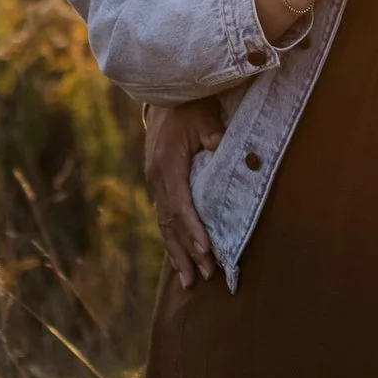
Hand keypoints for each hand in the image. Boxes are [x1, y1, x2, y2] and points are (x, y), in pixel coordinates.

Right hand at [144, 99, 223, 285]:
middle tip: (205, 276)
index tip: (206, 251)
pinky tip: (179, 258)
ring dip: (178, 254)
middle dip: (188, 252)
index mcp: (167, 166)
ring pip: (165, 226)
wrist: (165, 96)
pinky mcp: (157, 185)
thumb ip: (212, 135)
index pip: (180, 205)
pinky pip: (164, 218)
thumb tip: (223, 150)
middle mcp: (157, 180)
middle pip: (171, 223)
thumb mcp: (203, 117)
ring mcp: (154, 184)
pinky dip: (172, 240)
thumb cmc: (189, 107)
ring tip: (190, 281)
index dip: (193, 230)